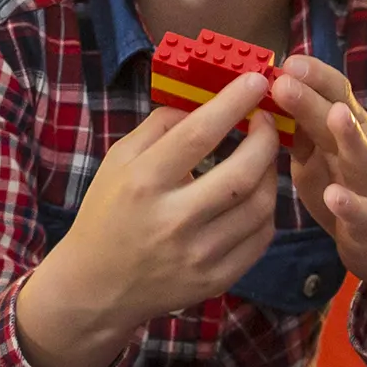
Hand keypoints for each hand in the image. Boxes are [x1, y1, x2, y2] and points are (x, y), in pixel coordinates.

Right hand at [16, 75, 282, 366]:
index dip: (233, 103)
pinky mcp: (215, 280)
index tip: (256, 80)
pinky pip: (261, 238)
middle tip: (266, 121)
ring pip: (260, 206)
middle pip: (243, 173)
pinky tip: (256, 194)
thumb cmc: (107, 213)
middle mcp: (173, 220)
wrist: (96, 286)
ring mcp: (198, 256)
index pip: (199, 134)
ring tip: (262, 157)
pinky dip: (266, 209)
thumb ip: (160, 126)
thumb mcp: (118, 160)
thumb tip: (207, 104)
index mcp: (143, 183)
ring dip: (270, 173)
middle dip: (266, 139)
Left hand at [270, 58, 366, 357]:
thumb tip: (264, 92)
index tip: (286, 59)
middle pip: (342, 119)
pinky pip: (362, 213)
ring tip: (335, 115)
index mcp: (347, 133)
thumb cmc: (346, 191)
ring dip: (349, 136)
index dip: (314, 76)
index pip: (335, 94)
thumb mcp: (318, 156)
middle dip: (316, 97)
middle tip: (287, 77)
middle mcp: (363, 152)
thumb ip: (299, 128)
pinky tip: (333, 196)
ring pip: (362, 159)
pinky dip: (349, 204)